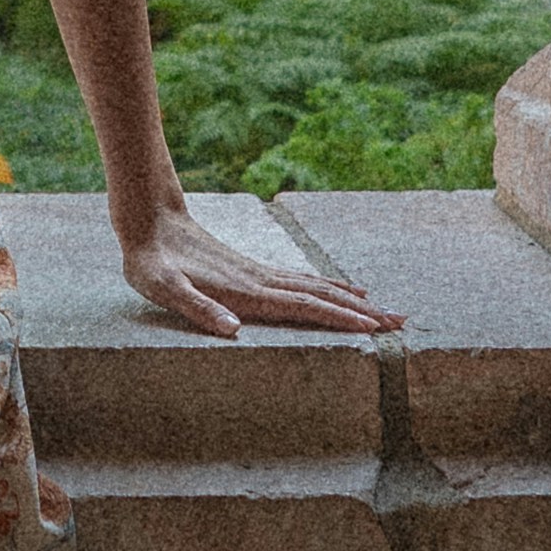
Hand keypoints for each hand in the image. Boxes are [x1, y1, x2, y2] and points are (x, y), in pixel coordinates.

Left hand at [116, 200, 400, 337]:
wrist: (150, 220)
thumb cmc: (152, 262)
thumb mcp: (163, 288)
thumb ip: (196, 308)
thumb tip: (232, 330)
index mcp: (246, 292)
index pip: (303, 307)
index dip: (339, 319)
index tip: (374, 330)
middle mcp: (260, 281)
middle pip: (321, 296)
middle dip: (361, 311)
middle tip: (401, 322)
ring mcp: (259, 273)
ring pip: (316, 287)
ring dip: (352, 300)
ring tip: (384, 310)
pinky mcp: (253, 270)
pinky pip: (301, 282)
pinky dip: (329, 288)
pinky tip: (341, 291)